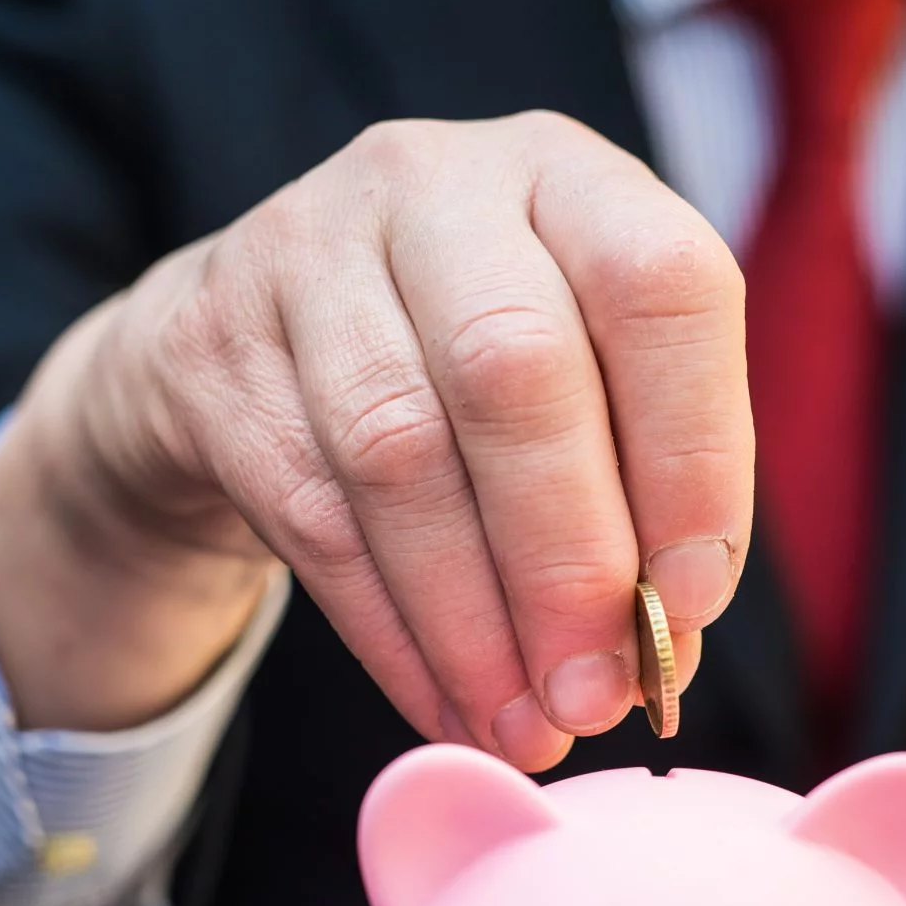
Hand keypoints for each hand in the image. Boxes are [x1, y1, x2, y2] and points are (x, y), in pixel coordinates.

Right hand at [0, 112, 751, 761]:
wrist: (245, 342)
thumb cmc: (462, 375)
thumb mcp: (577, 382)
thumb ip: (637, 493)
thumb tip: (661, 655)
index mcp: (568, 178)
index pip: (660, 286)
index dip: (692, 454)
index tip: (692, 601)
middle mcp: (438, 186)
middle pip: (516, 371)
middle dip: (568, 562)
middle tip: (598, 695)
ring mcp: (308, 253)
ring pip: (401, 454)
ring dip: (475, 622)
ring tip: (528, 727)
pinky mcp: (213, 349)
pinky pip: (313, 516)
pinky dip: (393, 635)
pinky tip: (448, 705)